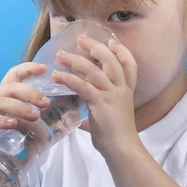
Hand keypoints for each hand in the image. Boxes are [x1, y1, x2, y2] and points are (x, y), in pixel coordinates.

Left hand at [53, 34, 139, 154]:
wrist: (122, 148)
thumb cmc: (116, 137)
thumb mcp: (109, 118)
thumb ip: (97, 113)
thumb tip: (83, 119)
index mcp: (126, 92)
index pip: (130, 66)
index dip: (122, 52)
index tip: (112, 42)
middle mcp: (121, 90)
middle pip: (111, 61)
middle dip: (95, 47)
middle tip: (81, 39)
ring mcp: (112, 95)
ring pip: (94, 70)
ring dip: (75, 60)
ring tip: (61, 55)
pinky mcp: (100, 102)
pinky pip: (83, 85)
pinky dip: (68, 78)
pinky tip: (57, 75)